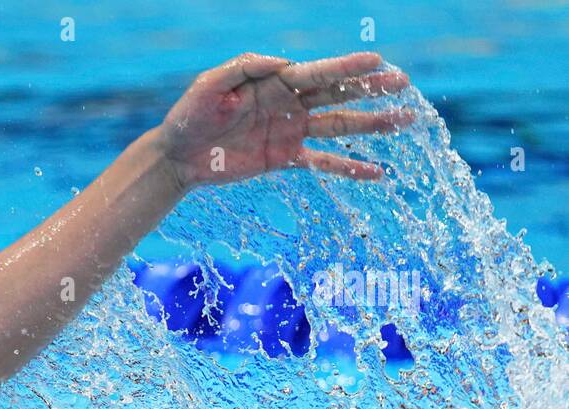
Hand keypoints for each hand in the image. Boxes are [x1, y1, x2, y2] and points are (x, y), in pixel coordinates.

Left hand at [154, 51, 412, 190]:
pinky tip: (376, 173)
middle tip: (404, 84)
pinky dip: (349, 167)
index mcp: (274, 82)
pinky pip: (323, 162)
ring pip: (338, 126)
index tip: (377, 61)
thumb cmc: (190, 114)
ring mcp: (290, 132)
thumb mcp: (211, 84)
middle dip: (370, 89)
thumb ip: (245, 68)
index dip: (347, 67)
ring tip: (405, 120)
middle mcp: (288, 104)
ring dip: (372, 125)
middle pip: (337, 95)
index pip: (317, 73)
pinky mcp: (284, 159)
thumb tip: (283, 63)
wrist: (177, 156)